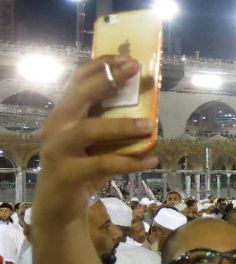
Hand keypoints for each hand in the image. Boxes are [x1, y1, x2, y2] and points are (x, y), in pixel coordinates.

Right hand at [35, 57, 158, 219]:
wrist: (59, 205)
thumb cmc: (82, 167)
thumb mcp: (95, 141)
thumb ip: (110, 122)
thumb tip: (148, 106)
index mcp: (64, 113)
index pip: (78, 79)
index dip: (102, 65)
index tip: (129, 58)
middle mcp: (57, 126)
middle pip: (80, 96)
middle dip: (109, 80)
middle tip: (136, 70)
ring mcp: (59, 149)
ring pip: (90, 130)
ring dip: (123, 126)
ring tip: (150, 125)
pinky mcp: (68, 174)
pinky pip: (104, 164)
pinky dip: (131, 162)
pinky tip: (152, 160)